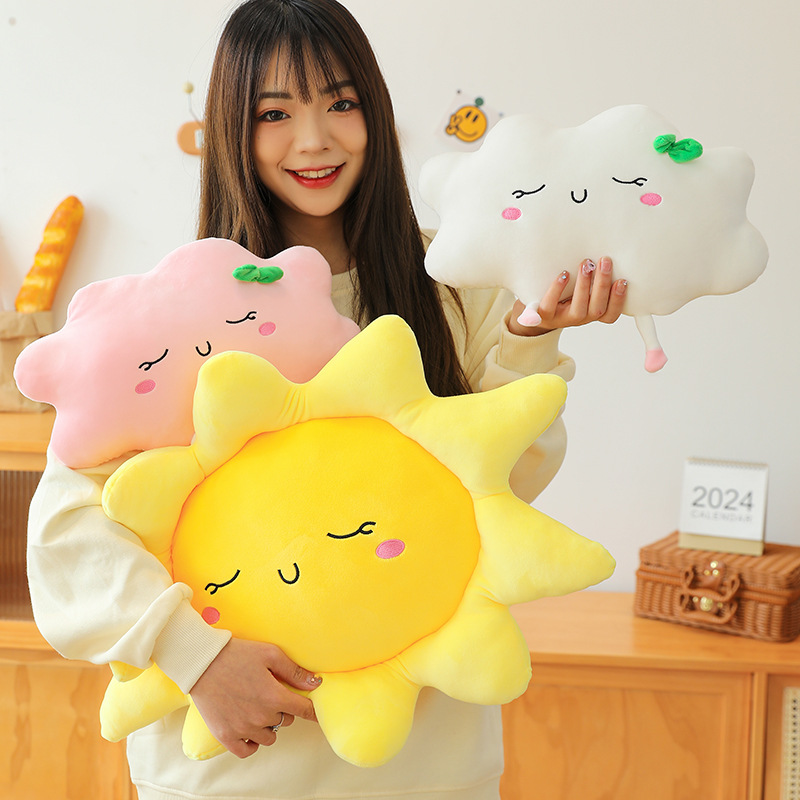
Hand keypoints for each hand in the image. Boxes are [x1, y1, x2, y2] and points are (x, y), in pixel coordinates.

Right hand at [190, 638, 320, 758]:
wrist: (202, 663)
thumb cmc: (238, 654)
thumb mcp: (270, 654)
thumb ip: (294, 671)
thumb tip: (316, 684)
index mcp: (275, 697)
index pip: (304, 711)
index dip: (313, 712)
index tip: (317, 715)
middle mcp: (261, 717)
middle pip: (285, 721)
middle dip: (283, 709)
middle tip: (270, 694)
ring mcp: (243, 729)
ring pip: (269, 737)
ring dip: (268, 725)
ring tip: (257, 708)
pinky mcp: (225, 736)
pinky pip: (247, 750)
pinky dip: (252, 743)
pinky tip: (250, 729)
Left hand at [509, 257, 627, 335]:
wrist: (534, 309)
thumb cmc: (564, 292)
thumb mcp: (581, 287)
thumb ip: (594, 277)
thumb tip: (608, 250)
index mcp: (592, 313)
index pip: (610, 315)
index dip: (618, 300)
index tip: (623, 280)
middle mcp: (580, 319)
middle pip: (597, 308)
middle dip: (602, 284)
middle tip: (604, 261)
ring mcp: (562, 319)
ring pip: (579, 309)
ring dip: (584, 285)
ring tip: (586, 264)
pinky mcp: (544, 315)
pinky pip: (550, 305)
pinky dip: (557, 290)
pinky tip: (564, 274)